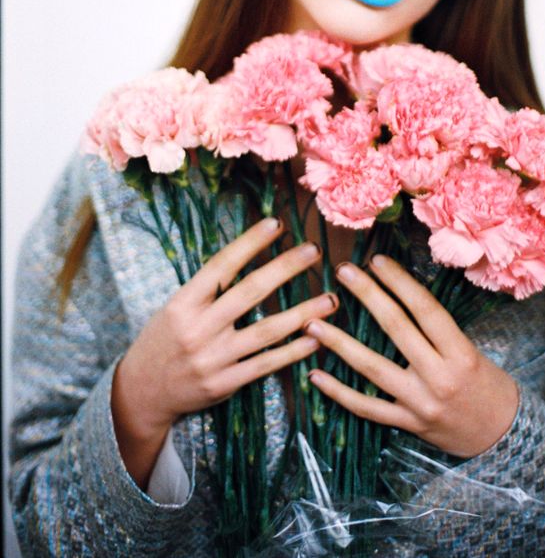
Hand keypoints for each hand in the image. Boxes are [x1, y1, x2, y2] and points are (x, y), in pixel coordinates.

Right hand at [112, 217, 335, 485]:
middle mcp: (198, 329)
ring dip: (302, 313)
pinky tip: (316, 338)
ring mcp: (213, 358)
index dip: (250, 242)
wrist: (141, 393)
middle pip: (249, 292)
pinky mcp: (225, 384)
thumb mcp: (175, 308)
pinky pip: (266, 364)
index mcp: (183, 303)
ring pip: (266, 331)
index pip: (221, 265)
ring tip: (330, 299)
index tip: (276, 224)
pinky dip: (293, 352)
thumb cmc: (164, 340)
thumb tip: (248, 254)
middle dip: (284, 268)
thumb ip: (208, 288)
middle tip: (313, 251)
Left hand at [304, 255, 517, 458]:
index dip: (400, 282)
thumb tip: (399, 295)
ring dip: (339, 344)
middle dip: (368, 295)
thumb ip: (438, 331)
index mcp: (460, 353)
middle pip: (397, 328)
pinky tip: (315, 375)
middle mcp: (439, 377)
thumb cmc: (489, 385)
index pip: (425, 309)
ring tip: (312, 323)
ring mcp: (420, 403)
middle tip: (343, 272)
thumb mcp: (473, 351)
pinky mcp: (407, 425)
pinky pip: (367, 408)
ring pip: (373, 369)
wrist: (503, 438)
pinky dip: (339, 392)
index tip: (377, 260)